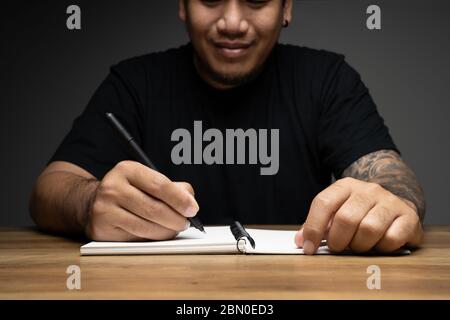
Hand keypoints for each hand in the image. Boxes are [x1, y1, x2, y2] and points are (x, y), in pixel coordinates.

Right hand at [85, 160, 198, 240]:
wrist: (91, 202)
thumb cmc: (127, 191)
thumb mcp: (146, 179)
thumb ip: (171, 187)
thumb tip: (189, 199)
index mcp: (127, 170)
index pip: (159, 185)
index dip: (179, 199)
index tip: (193, 209)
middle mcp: (113, 187)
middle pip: (154, 208)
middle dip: (176, 218)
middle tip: (186, 222)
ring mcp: (105, 209)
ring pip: (146, 226)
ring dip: (167, 231)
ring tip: (174, 228)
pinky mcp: (102, 229)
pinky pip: (136, 237)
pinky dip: (152, 237)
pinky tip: (158, 233)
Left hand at [295, 177, 423, 253]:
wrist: (396, 204)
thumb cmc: (361, 212)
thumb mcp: (337, 211)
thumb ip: (318, 225)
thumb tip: (301, 241)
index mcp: (345, 186)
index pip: (323, 203)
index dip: (313, 228)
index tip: (309, 248)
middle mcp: (368, 190)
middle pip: (345, 218)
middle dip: (338, 240)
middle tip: (338, 247)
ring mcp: (389, 201)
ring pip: (369, 229)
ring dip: (360, 246)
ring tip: (359, 246)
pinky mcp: (408, 216)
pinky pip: (391, 238)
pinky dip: (382, 248)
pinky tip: (379, 244)